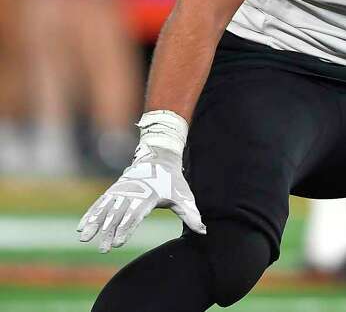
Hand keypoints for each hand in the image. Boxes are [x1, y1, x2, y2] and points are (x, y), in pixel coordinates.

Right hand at [78, 111, 204, 252]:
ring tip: (85, 239)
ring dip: (94, 224)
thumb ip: (191, 214)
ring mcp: (120, 191)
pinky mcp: (113, 190)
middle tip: (105, 249)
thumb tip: (203, 230)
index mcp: (148, 195)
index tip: (119, 242)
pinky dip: (90, 215)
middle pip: (118, 215)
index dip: (127, 228)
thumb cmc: (172, 181)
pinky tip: (81, 228)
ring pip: (105, 209)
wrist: (159, 158)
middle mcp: (132, 193)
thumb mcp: (183, 195)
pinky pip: (99, 204)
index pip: (136, 215)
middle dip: (110, 232)